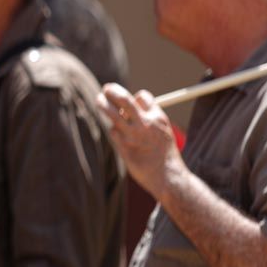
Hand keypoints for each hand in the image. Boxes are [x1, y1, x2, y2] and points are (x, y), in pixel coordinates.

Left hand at [97, 83, 183, 199]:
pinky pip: (113, 132)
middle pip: (124, 100)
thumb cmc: (164, 153)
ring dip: (104, 105)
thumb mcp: (163, 131)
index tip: (133, 101)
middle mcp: (145, 124)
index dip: (135, 97)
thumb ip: (149, 118)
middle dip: (113, 91)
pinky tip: (119, 136)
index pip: (142, 97)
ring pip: (113, 114)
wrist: (168, 177)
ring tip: (99, 100)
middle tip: (106, 88)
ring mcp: (133, 135)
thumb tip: (129, 107)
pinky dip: (114, 131)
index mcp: (159, 118)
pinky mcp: (124, 146)